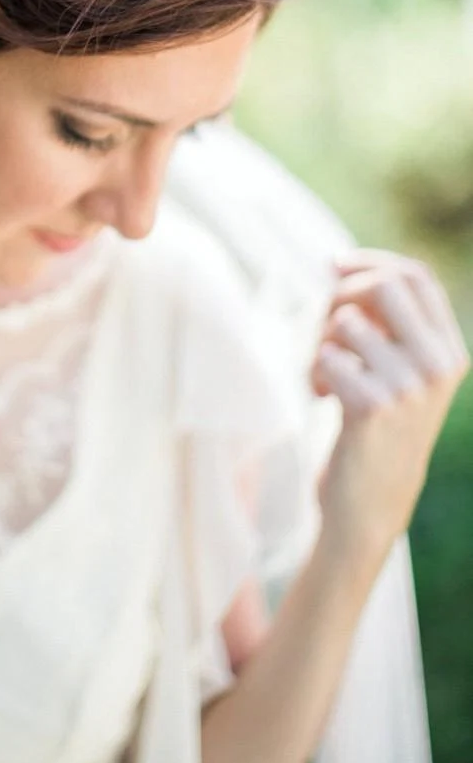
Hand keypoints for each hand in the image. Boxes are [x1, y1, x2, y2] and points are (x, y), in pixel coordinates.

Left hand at [310, 247, 469, 570]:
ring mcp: (410, 387)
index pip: (418, 277)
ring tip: (325, 373)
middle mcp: (438, 366)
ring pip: (345, 321)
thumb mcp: (399, 369)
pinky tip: (323, 396)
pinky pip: (328, 355)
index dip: (372, 262)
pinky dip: (314, 371)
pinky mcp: (374, 407)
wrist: (371, 500)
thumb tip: (339, 265)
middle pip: (384, 285)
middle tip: (325, 328)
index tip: (335, 266)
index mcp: (450, 350)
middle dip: (340, 295)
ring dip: (320, 342)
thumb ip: (384, 321)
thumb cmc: (376, 424)